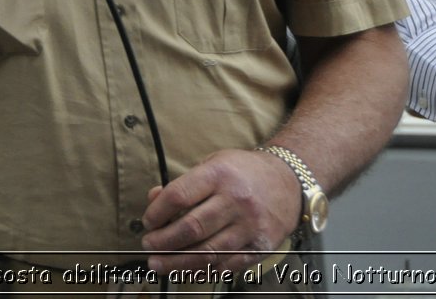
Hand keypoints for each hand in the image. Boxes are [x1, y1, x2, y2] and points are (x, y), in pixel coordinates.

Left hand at [138, 148, 298, 274]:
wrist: (288, 180)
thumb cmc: (244, 171)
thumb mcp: (213, 163)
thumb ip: (183, 183)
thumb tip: (153, 199)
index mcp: (219, 175)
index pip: (179, 196)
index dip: (157, 212)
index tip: (147, 222)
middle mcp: (235, 200)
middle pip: (191, 227)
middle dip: (163, 241)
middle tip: (148, 246)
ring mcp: (249, 225)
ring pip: (207, 252)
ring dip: (178, 262)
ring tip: (159, 264)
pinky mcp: (259, 246)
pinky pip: (227, 265)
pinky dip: (203, 272)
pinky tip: (186, 272)